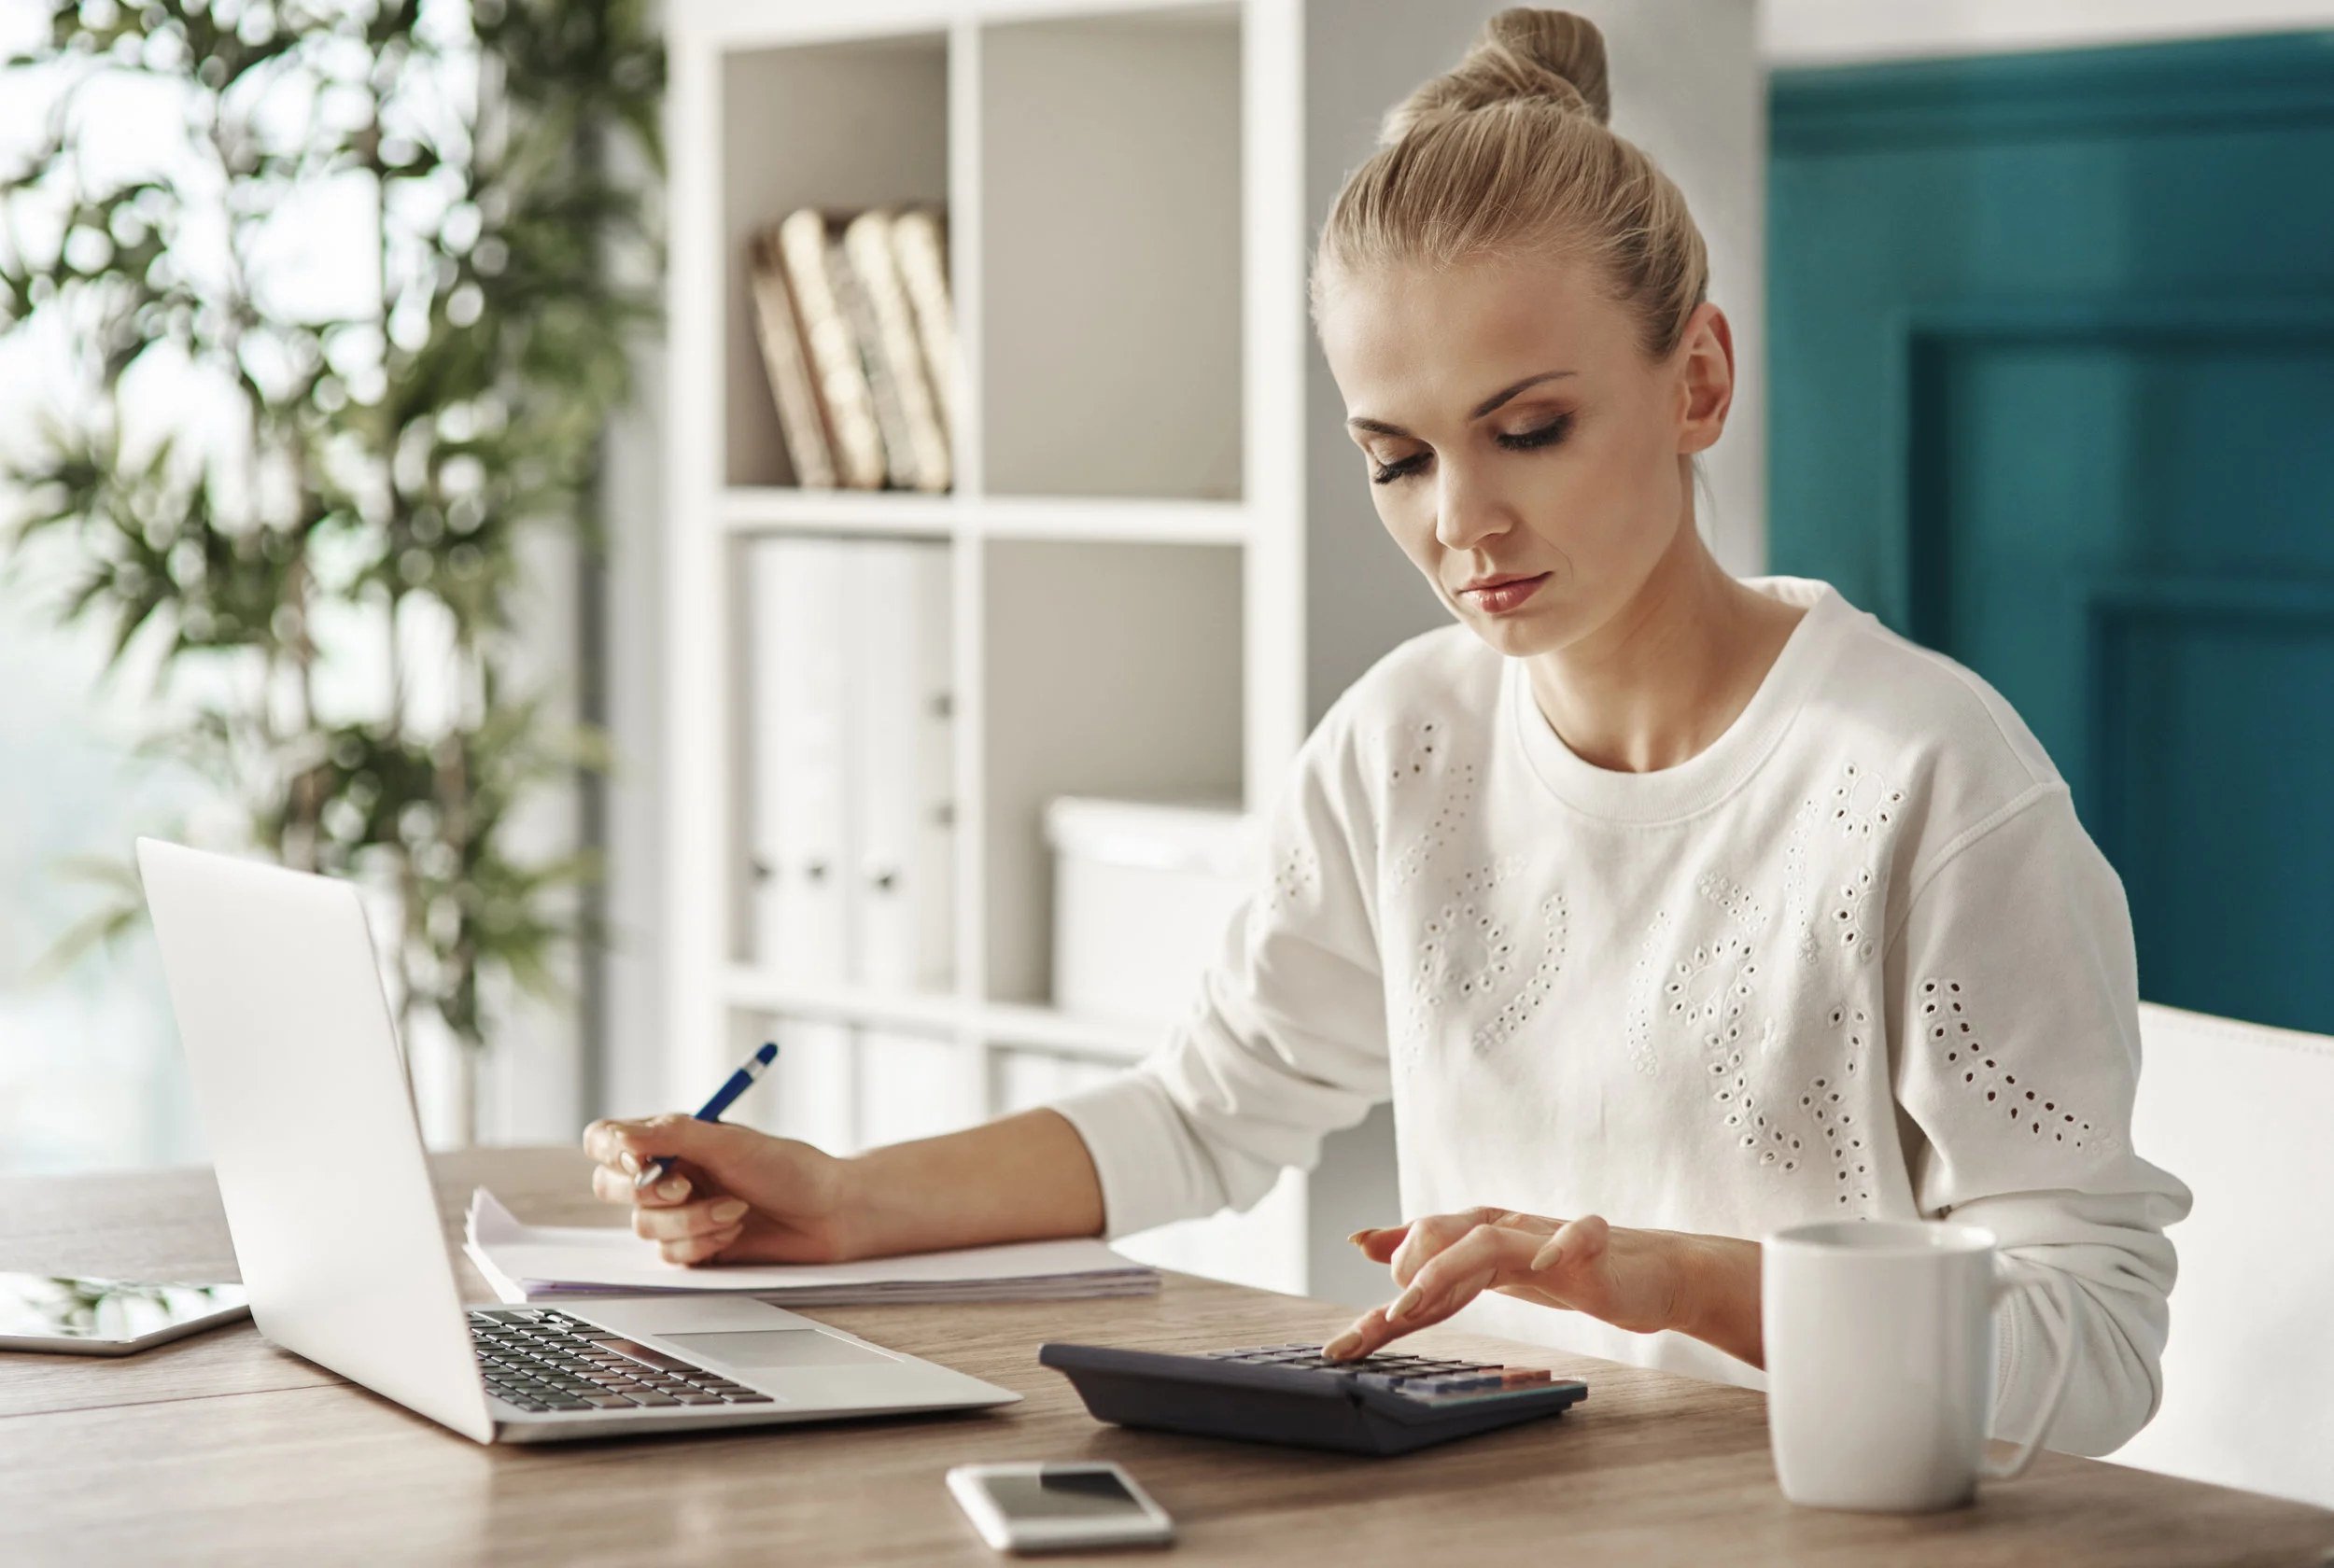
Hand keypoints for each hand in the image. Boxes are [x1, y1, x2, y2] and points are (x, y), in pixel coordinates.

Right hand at [583, 1115, 852, 1266]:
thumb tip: (619, 1136)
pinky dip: (702, 1242)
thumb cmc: (789, 1169)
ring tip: (735, 1208)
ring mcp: (677, 1214)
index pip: (607, 1140)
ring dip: (690, 1220)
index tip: (639, 1159)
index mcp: (671, 1140)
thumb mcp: (731, 1142)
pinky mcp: (691, 1248)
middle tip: (686, 1187)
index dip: (610, 1150)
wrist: (829, 1214)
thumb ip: (674, 1135)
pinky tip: (734, 1231)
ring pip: (643, 1226)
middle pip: (611, 1186)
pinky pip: (668, 1254)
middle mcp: (666, 1175)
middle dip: (647, 1192)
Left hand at [1321, 1207, 1762, 1367]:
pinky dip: (1558, 1245)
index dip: (1380, 1289)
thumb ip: (1434, 1259)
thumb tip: (1367, 1243)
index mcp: (1482, 1238)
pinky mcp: (1595, 1246)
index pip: (1423, 1255)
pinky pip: (1577, 1235)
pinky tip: (1542, 1263)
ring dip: (1447, 1265)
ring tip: (1415, 1298)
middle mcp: (1508, 1230)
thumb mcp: (1495, 1270)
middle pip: (1443, 1234)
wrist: (1652, 1272)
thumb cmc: (1571, 1271)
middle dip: (1407, 1272)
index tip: (1347, 1334)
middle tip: (1390, 1320)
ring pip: (1489, 1236)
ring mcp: (1549, 1236)